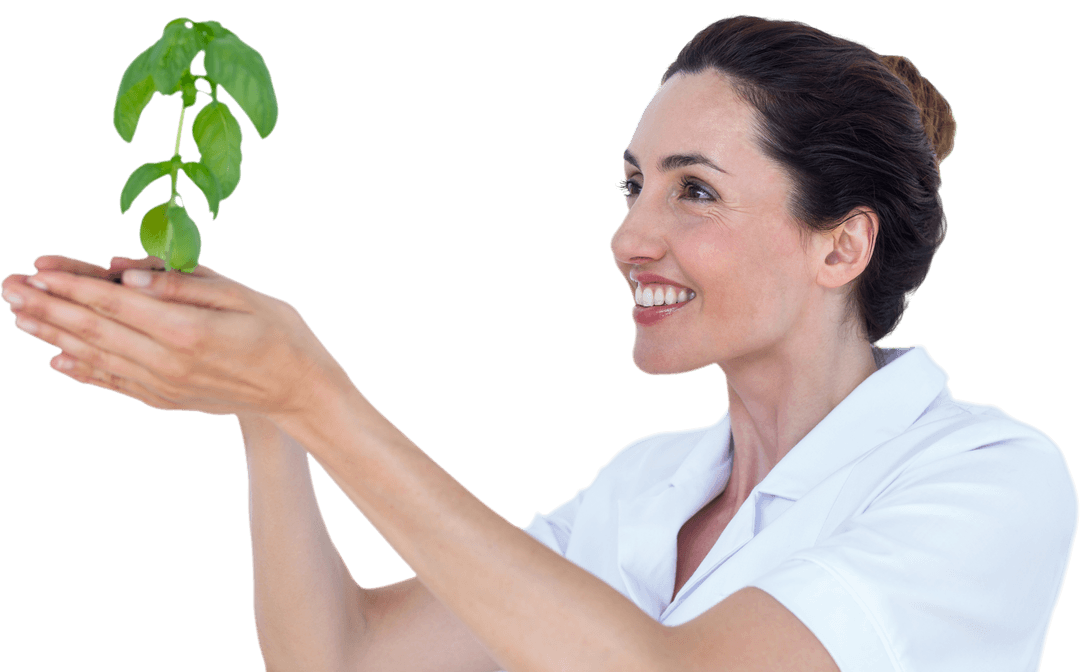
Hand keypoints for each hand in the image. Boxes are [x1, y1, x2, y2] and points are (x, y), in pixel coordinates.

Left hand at [2, 254, 341, 419]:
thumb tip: (126, 274)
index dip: (71, 284)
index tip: (35, 268)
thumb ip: (183, 284)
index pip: (113, 303)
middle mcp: (166, 363)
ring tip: (18, 317)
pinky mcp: (166, 400)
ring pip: (96, 357)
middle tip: (6, 288)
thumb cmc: (280, 333)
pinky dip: (83, 371)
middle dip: (46, 306)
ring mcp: (164, 386)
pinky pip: (114, 384)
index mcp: (185, 330)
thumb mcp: (242, 295)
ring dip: (53, 336)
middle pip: (94, 330)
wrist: (301, 392)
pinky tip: (57, 360)